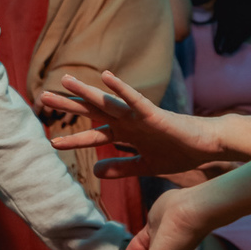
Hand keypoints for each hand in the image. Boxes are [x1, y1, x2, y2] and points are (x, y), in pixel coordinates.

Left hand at [36, 70, 223, 179]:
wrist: (207, 147)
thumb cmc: (178, 152)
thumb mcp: (144, 167)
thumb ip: (121, 168)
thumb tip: (96, 172)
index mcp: (125, 133)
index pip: (93, 134)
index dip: (72, 139)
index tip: (51, 142)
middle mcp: (128, 121)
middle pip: (92, 112)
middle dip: (69, 105)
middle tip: (43, 97)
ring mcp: (139, 115)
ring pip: (108, 102)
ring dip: (87, 91)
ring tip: (65, 79)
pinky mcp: (154, 114)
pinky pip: (134, 99)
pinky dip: (121, 89)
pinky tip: (106, 77)